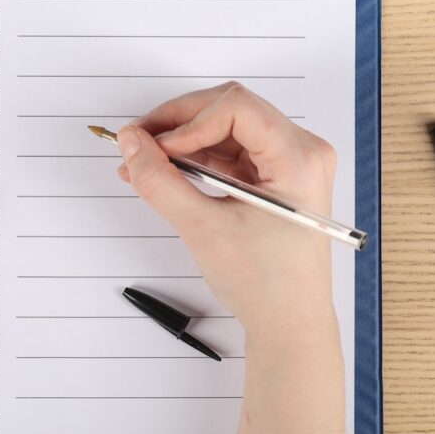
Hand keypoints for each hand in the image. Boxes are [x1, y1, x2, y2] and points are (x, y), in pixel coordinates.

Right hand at [119, 83, 347, 433]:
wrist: (289, 325)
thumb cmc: (266, 285)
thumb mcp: (204, 229)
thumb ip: (161, 182)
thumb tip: (132, 144)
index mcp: (299, 159)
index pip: (236, 108)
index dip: (187, 120)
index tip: (153, 145)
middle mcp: (302, 153)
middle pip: (231, 111)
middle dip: (179, 125)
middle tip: (137, 142)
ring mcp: (290, 164)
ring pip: (227, 130)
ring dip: (183, 142)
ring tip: (143, 161)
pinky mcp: (276, 178)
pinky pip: (231, 152)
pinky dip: (197, 159)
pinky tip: (165, 172)